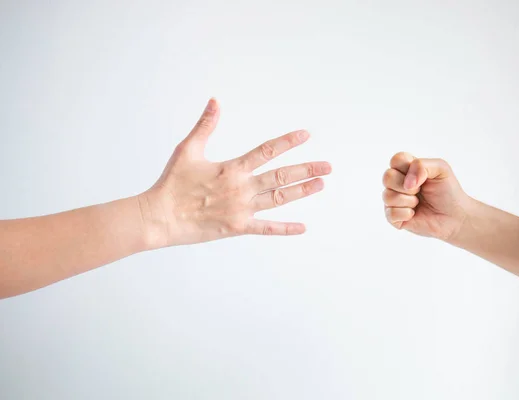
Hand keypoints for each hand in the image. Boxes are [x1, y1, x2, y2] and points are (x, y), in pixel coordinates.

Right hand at [138, 98, 331, 248]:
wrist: (160, 217)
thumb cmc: (172, 183)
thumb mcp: (188, 150)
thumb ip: (205, 126)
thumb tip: (215, 102)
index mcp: (232, 168)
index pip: (267, 151)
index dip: (288, 141)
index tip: (306, 135)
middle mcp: (242, 188)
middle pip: (281, 176)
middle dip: (307, 170)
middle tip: (328, 167)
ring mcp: (242, 209)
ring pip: (279, 199)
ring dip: (301, 191)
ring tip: (320, 184)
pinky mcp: (238, 227)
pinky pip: (267, 229)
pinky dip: (285, 229)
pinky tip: (302, 227)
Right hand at [382, 152, 471, 240]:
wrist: (454, 216)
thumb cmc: (448, 191)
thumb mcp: (441, 169)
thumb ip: (422, 165)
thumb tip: (407, 184)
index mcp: (407, 168)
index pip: (395, 159)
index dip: (407, 167)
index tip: (423, 176)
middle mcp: (397, 183)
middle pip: (387, 177)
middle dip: (407, 186)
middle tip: (420, 190)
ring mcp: (394, 200)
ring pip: (387, 196)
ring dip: (408, 201)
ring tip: (418, 203)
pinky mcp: (393, 217)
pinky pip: (390, 213)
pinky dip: (405, 214)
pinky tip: (414, 214)